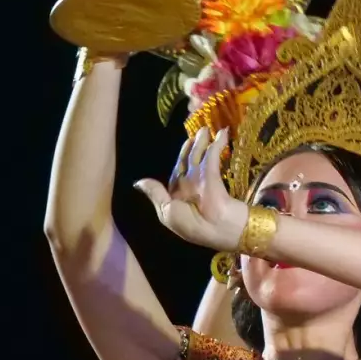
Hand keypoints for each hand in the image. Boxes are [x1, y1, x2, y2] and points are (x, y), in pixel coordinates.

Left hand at [134, 128, 248, 250]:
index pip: (178, 170)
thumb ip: (155, 194)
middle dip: (194, 145)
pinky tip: (222, 134)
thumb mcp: (168, 212)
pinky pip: (213, 156)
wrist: (218, 230)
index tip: (188, 143)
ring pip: (200, 155)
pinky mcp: (214, 175)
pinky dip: (217, 145)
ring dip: (204, 141)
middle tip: (200, 132)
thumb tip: (138, 182)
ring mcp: (202, 178)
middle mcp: (190, 183)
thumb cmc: (191, 225)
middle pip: (190, 159)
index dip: (182, 156)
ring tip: (207, 129)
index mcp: (177, 193)